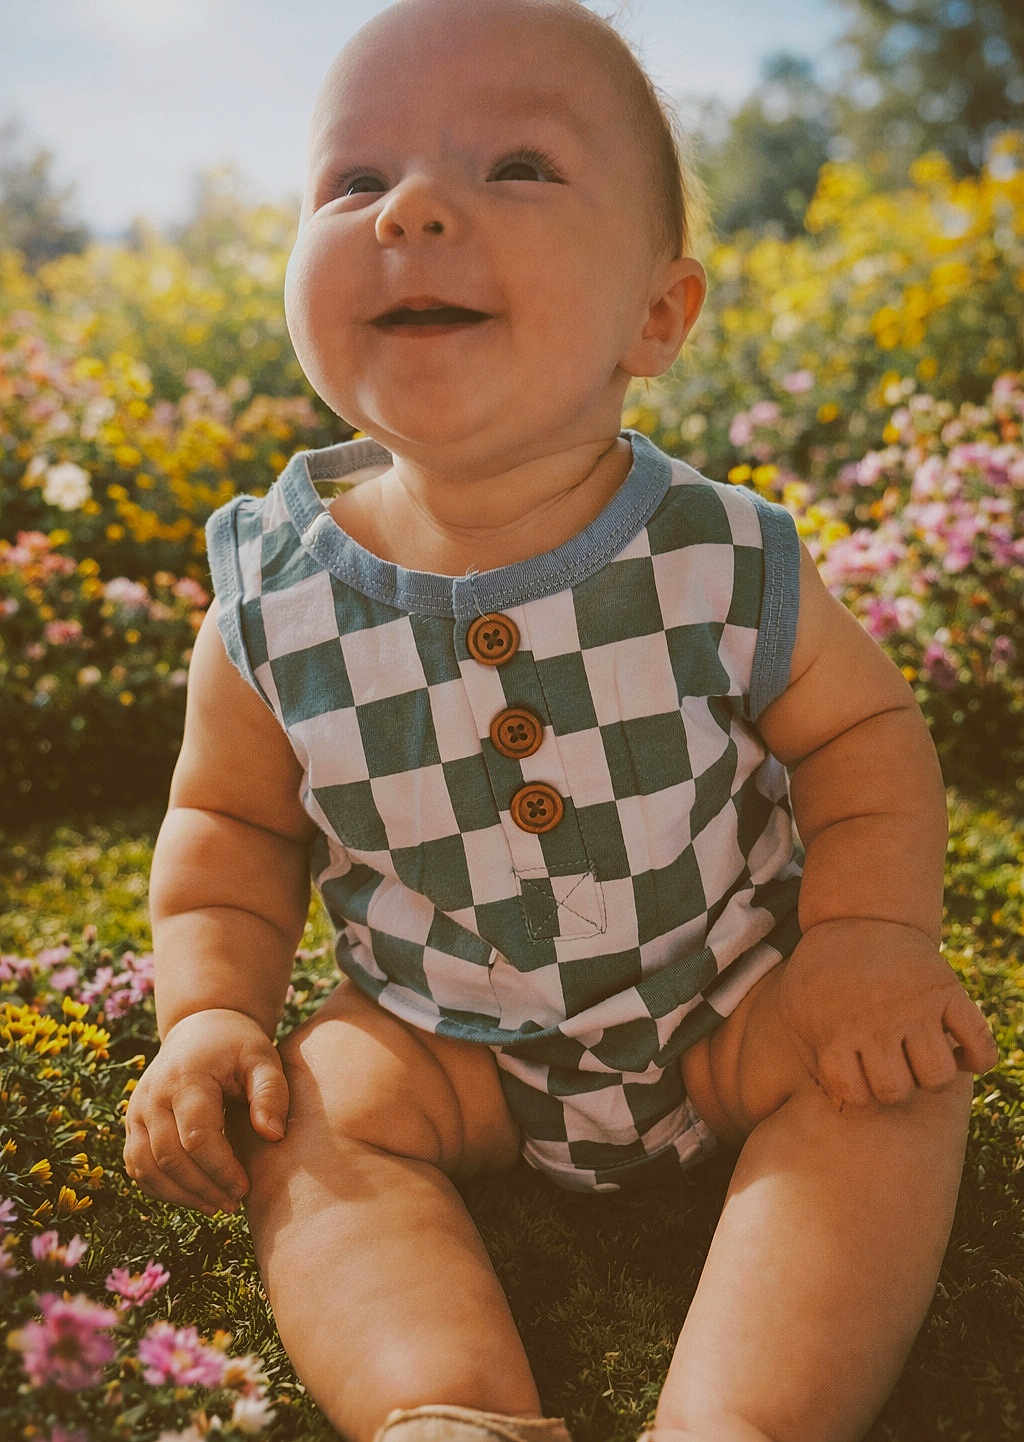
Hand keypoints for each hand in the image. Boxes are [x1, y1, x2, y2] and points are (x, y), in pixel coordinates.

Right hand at [123, 1008, 288, 1216]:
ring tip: (216, 1205)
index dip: (221, 1169)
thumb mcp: (262, 1058)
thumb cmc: (237, 1047)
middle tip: (234, 1204)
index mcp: (186, 1078)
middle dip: (202, 1187)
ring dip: (180, 1195)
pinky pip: (137, 1166)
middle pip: (169, 1157)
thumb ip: (271, 1093)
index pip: (197, 1136)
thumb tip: (272, 1135)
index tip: (245, 1188)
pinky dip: (161, 1188)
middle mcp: (153, 1095)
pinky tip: (193, 1196)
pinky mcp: (132, 1124)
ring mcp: (136, 1110)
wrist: (200, 1029)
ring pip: (146, 1167)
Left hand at [776, 918, 998, 1109]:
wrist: (859, 917)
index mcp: (836, 1029)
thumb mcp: (797, 1010)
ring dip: (931, 1077)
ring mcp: (916, 1006)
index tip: (857, 1071)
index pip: (855, 1096)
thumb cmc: (823, 975)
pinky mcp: (947, 991)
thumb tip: (842, 1106)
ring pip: (938, 1077)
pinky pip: (979, 1045)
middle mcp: (877, 1021)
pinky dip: (976, 1059)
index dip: (858, 1092)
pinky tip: (957, 1052)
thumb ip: (811, 1059)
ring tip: (919, 1058)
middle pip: (897, 1091)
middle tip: (890, 1065)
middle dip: (894, 1088)